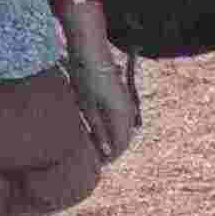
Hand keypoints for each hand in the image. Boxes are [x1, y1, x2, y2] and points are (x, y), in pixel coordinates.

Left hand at [72, 42, 138, 158]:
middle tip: (96, 156)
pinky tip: (101, 126)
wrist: (91, 51)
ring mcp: (128, 104)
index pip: (120, 146)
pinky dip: (113, 127)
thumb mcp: (87, 107)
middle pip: (125, 139)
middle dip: (112, 149)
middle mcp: (129, 112)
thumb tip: (106, 152)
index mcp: (121, 117)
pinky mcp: (123, 97)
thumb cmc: (85, 78)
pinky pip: (122, 119)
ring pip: (124, 129)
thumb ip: (98, 131)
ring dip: (113, 138)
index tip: (98, 164)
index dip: (110, 157)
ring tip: (97, 142)